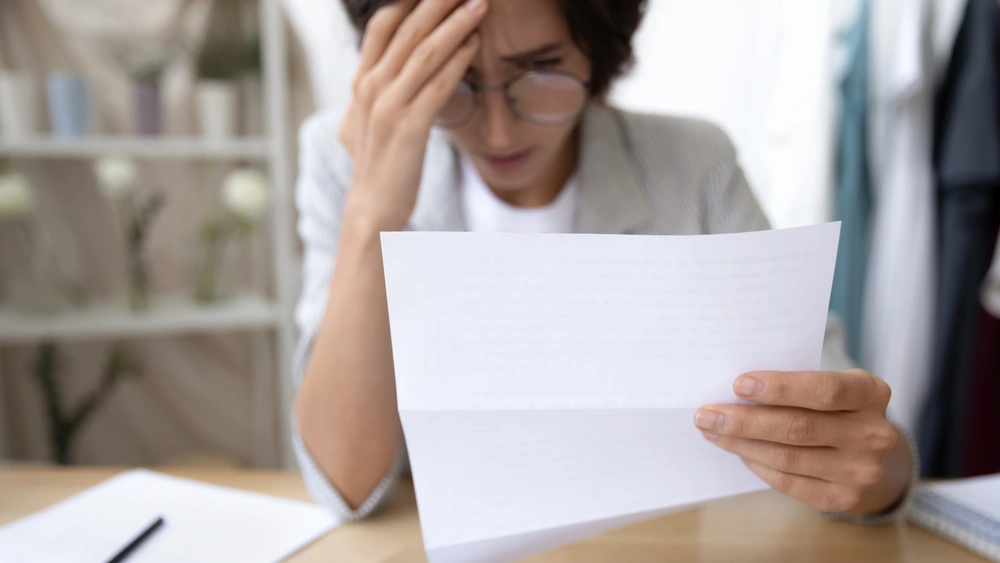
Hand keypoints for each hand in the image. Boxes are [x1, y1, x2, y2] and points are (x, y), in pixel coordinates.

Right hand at [339, 0, 486, 230]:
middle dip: (440, 2)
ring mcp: (388, 107)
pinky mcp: (409, 127)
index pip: (384, 26)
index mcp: (362, 82)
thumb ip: (372, 94)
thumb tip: (376, 75)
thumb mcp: (365, 122)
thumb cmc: (377, 167)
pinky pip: (437, 85)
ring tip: (480, 4)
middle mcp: (371, 87)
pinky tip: (476, 45)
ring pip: (425, 52)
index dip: (410, 1)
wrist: (372, 208)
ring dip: (456, 23)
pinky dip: (458, 61)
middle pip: (408, 29)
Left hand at [695, 369, 902, 512]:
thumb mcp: (828, 386)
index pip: (824, 390)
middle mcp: (873, 433)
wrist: (873, 456)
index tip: (738, 384)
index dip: (780, 388)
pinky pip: (788, 482)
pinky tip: (737, 450)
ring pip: (788, 457)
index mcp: (870, 392)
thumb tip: (733, 391)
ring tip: (712, 430)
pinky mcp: (843, 498)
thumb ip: (794, 385)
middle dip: (745, 421)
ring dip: (742, 444)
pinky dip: (756, 464)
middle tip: (707, 414)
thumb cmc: (835, 409)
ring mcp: (861, 470)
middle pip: (799, 427)